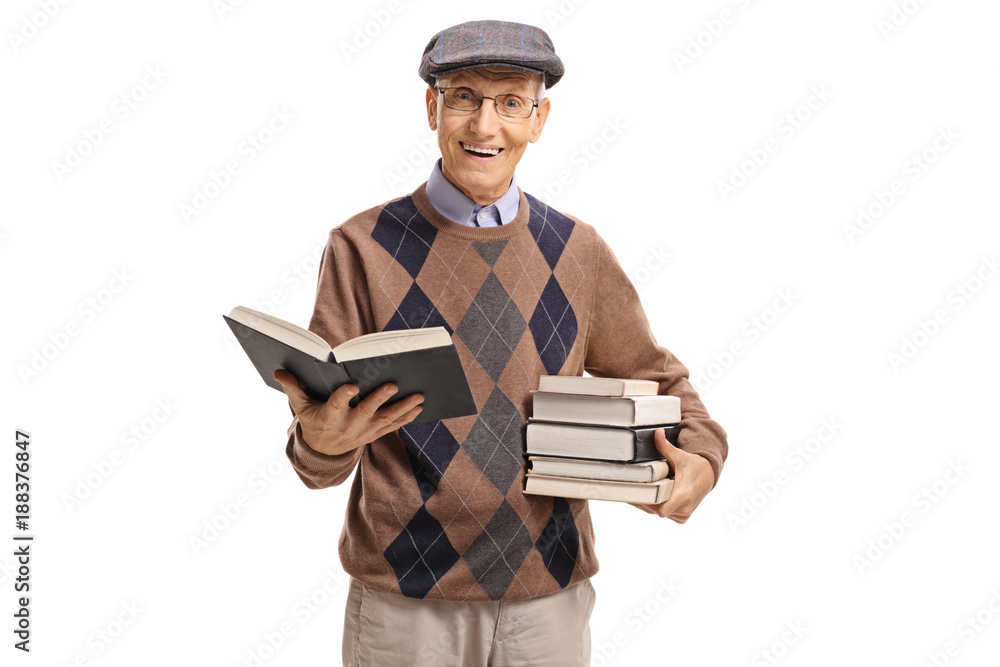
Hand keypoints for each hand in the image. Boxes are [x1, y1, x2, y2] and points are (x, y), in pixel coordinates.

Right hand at [272, 369, 423, 456]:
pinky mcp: (373, 435)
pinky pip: (392, 427)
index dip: (344, 396)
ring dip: (403, 409)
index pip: (336, 406)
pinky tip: (419, 407)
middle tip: (393, 385)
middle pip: (365, 412)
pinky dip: (406, 418)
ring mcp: (363, 433)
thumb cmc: (313, 421)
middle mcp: (348, 427)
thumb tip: (279, 372)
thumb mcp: (301, 408)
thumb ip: (293, 389)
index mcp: (329, 418)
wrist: (322, 452)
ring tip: (418, 396)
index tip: (352, 386)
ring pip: (385, 420)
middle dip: (380, 399)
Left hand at [631, 428, 715, 522]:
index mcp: (683, 495)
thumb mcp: (679, 456)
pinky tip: (653, 498)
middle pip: (655, 511)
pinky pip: (665, 515)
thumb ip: (665, 446)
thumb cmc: (693, 466)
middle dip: (644, 500)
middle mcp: (685, 508)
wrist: (708, 475)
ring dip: (651, 505)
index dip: (647, 503)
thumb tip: (657, 432)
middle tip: (633, 489)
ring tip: (643, 491)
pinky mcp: (683, 517)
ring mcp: (684, 514)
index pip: (661, 510)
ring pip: (658, 513)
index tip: (637, 493)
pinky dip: (658, 508)